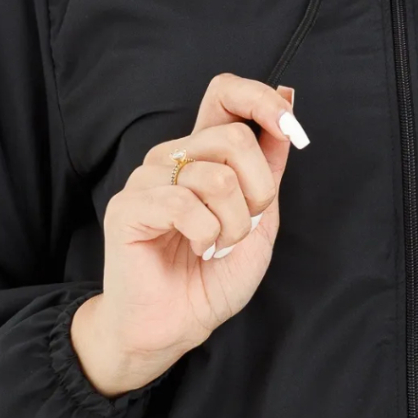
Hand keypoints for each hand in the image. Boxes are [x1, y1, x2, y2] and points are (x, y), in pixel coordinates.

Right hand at [71, 73, 309, 392]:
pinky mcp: (128, 206)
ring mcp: (148, 177)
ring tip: (218, 245)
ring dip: (234, 225)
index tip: (289, 126)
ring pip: (217, 177)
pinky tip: (198, 249)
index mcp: (204, 150)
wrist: (177, 325)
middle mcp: (174, 154)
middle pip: (233, 137)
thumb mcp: (262, 213)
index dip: (260, 100)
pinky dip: (207, 236)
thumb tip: (287, 95)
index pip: (225, 92)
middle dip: (258, 189)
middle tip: (246, 225)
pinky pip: (185, 205)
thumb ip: (271, 158)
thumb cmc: (214, 272)